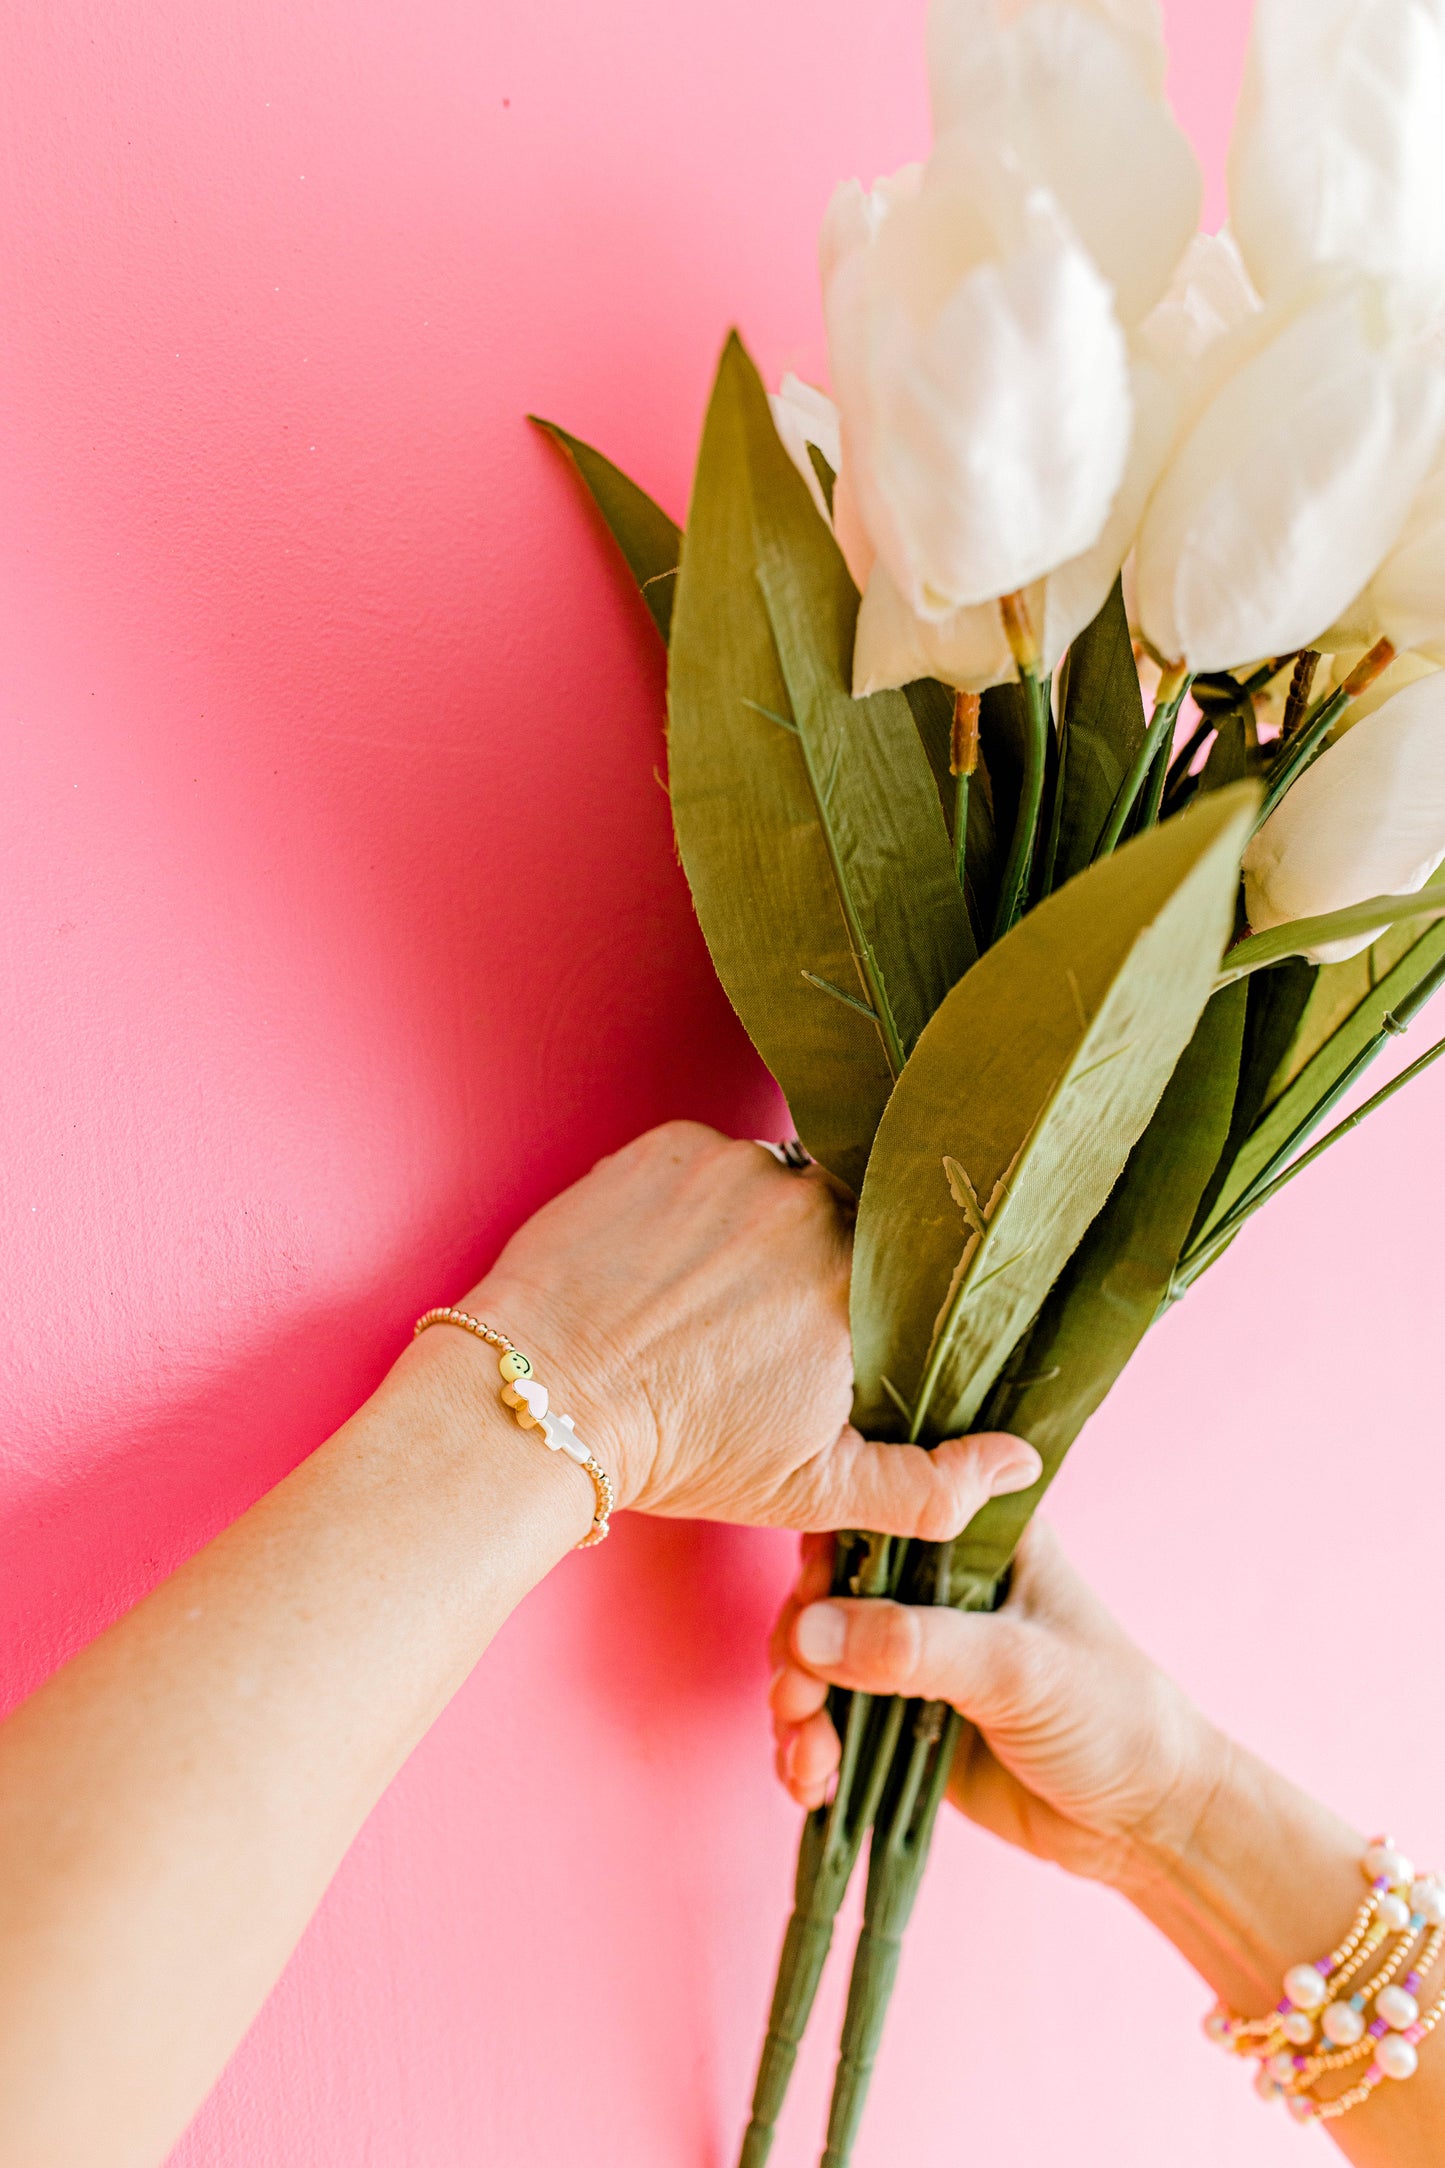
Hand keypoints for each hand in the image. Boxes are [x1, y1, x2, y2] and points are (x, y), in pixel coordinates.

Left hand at [441, 1120, 1042, 1529]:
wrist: (544, 1404)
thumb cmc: (683, 1452)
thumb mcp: (816, 1490)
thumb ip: (933, 1485)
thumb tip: (1022, 1462)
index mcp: (861, 1282)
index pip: (897, 1264)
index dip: (863, 1295)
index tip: (823, 1328)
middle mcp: (808, 1204)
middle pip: (834, 1214)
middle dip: (805, 1259)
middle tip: (752, 1318)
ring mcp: (732, 1165)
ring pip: (768, 1183)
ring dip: (746, 1224)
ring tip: (698, 1291)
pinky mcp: (663, 1144)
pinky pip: (701, 1158)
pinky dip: (686, 1200)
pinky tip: (655, 1258)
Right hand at [769, 1519, 1223, 1888]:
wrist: (1146, 1823)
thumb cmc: (1110, 1715)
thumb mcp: (1017, 1668)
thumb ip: (913, 1646)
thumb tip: (807, 1634)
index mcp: (974, 1537)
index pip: (877, 1516)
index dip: (826, 1555)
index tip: (805, 1604)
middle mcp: (935, 1585)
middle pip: (830, 1593)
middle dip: (800, 1648)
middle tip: (798, 1700)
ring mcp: (915, 1654)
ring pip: (819, 1660)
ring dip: (799, 1708)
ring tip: (809, 1760)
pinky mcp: (901, 1719)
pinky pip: (831, 1722)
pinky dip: (809, 1750)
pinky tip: (812, 1784)